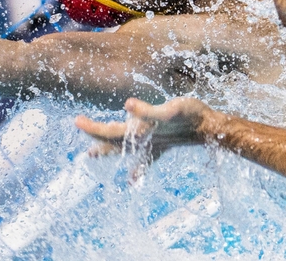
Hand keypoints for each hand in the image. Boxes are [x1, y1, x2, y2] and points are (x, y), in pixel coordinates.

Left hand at [75, 96, 212, 157]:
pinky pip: (146, 156)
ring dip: (108, 149)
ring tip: (91, 154)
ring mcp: (151, 141)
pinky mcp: (162, 139)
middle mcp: (142, 138)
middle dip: (95, 135)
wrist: (210, 129)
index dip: (93, 128)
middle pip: (113, 139)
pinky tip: (132, 181)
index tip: (76, 121)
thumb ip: (148, 113)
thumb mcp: (169, 112)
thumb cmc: (191, 116)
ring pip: (124, 146)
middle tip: (77, 126)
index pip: (110, 131)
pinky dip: (138, 166)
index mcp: (140, 131)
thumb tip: (128, 105)